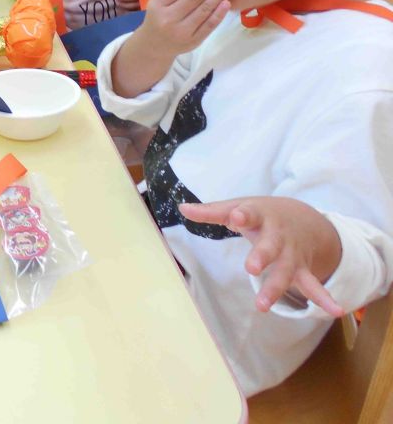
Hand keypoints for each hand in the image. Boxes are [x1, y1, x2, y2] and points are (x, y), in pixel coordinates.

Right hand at [133, 0, 232, 58]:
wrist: (154, 46)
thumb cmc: (159, 18)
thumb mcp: (160, 3)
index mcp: (157, 5)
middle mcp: (167, 19)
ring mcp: (181, 32)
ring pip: (203, 10)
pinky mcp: (193, 41)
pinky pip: (209, 25)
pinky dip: (219, 13)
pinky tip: (226, 3)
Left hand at [180, 197, 343, 316]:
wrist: (304, 217)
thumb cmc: (261, 214)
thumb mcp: (238, 206)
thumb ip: (212, 211)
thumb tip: (182, 208)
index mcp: (259, 215)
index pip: (249, 213)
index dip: (241, 215)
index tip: (235, 216)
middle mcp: (278, 235)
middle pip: (270, 246)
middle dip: (262, 256)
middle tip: (251, 267)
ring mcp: (292, 253)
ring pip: (286, 270)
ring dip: (277, 287)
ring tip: (263, 304)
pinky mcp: (302, 269)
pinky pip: (313, 284)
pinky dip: (324, 297)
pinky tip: (334, 311)